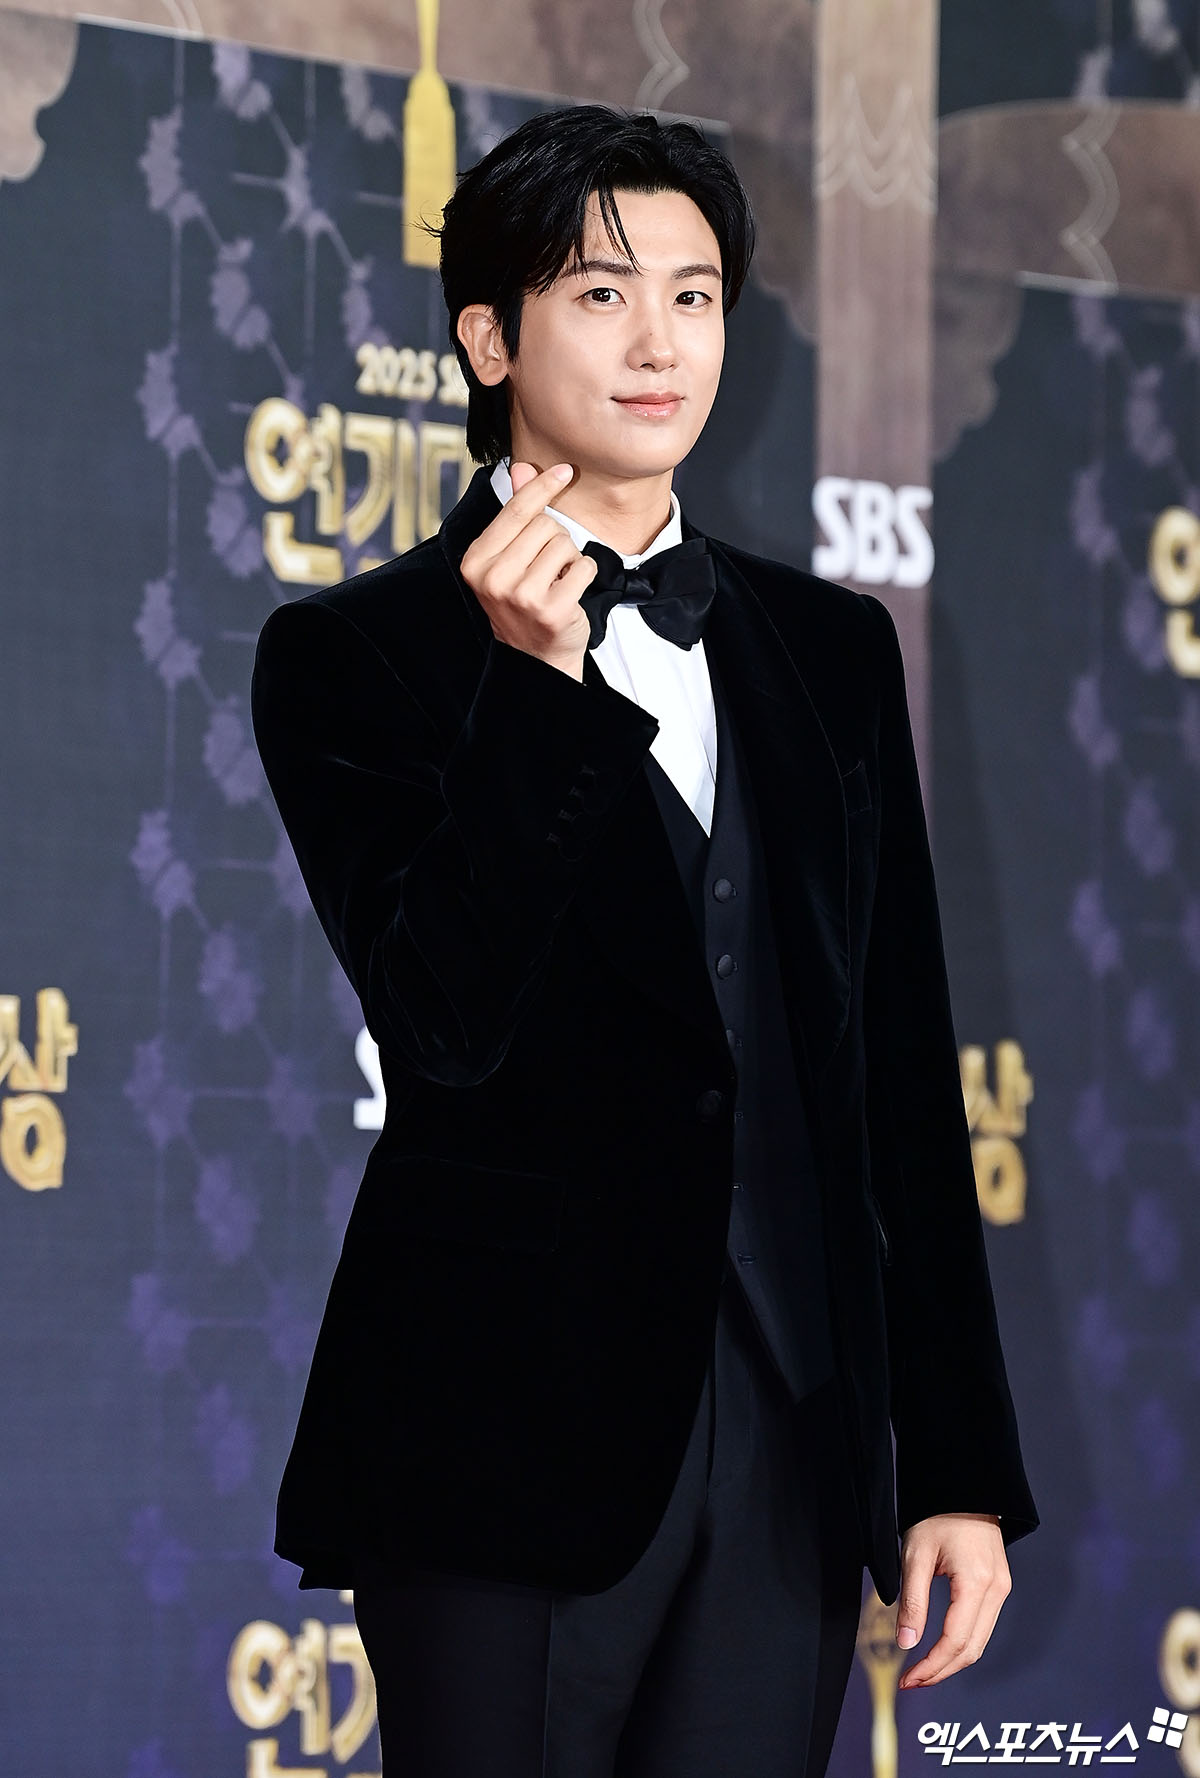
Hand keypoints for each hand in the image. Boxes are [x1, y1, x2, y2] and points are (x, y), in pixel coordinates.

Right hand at [459, 460, 598, 681]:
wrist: (536, 656)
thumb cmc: (524, 602)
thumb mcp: (511, 557)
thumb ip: (517, 513)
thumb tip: (521, 467)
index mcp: (477, 560)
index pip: (516, 510)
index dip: (542, 486)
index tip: (564, 470)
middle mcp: (493, 578)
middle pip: (545, 525)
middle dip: (555, 540)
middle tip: (547, 567)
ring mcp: (522, 596)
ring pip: (566, 544)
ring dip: (570, 560)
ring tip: (556, 581)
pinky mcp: (551, 610)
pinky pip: (585, 567)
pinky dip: (584, 576)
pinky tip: (569, 593)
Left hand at [895, 1513, 1011, 1687]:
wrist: (962, 1485)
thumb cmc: (937, 1513)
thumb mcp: (916, 1554)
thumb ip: (913, 1602)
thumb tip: (906, 1643)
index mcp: (977, 1582)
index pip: (955, 1641)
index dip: (932, 1666)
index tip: (908, 1680)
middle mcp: (996, 1589)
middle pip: (972, 1649)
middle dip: (941, 1671)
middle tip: (912, 1682)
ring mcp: (1001, 1588)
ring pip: (980, 1641)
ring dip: (952, 1661)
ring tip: (922, 1671)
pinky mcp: (998, 1585)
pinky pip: (982, 1625)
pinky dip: (962, 1643)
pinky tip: (940, 1648)